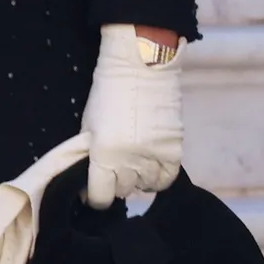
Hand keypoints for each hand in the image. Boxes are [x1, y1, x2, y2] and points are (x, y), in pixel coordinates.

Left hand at [82, 22, 184, 204]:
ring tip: (134, 163)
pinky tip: (151, 167)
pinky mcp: (174, 148)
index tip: (95, 190)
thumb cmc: (108, 93)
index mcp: (103, 153)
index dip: (96, 197)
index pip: (101, 196)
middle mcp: (130, 160)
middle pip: (122, 190)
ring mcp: (155, 155)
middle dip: (116, 182)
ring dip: (138, 178)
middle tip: (115, 167)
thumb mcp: (89, 127)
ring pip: (145, 186)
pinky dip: (158, 177)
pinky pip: (167, 178)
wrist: (141, 66)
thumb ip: (90, 157)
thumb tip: (90, 184)